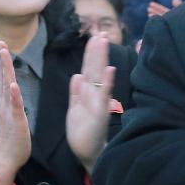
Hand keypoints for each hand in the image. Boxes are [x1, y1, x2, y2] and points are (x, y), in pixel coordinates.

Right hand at [0, 42, 33, 184]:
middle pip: (3, 77)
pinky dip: (13, 94)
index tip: (1, 44)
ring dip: (6, 70)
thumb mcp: (12, 113)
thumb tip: (12, 88)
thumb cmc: (12, 136)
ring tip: (5, 55)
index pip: (4, 77)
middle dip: (2, 59)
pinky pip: (14, 105)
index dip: (3, 61)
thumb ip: (12, 101)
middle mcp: (5, 103)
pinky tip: (13, 84)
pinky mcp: (15, 120)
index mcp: (6, 101)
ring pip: (7, 87)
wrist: (6, 157)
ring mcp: (9, 111)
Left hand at [66, 34, 117, 172]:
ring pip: (100, 77)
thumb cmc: (82, 132)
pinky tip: (110, 70)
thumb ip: (75, 93)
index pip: (89, 69)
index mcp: (87, 93)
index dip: (91, 53)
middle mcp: (95, 95)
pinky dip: (107, 83)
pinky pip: (103, 95)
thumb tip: (77, 75)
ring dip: (102, 59)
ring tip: (103, 42)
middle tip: (101, 32)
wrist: (87, 152)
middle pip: (95, 69)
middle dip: (97, 50)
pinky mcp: (100, 113)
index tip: (94, 36)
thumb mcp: (74, 109)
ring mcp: (99, 103)